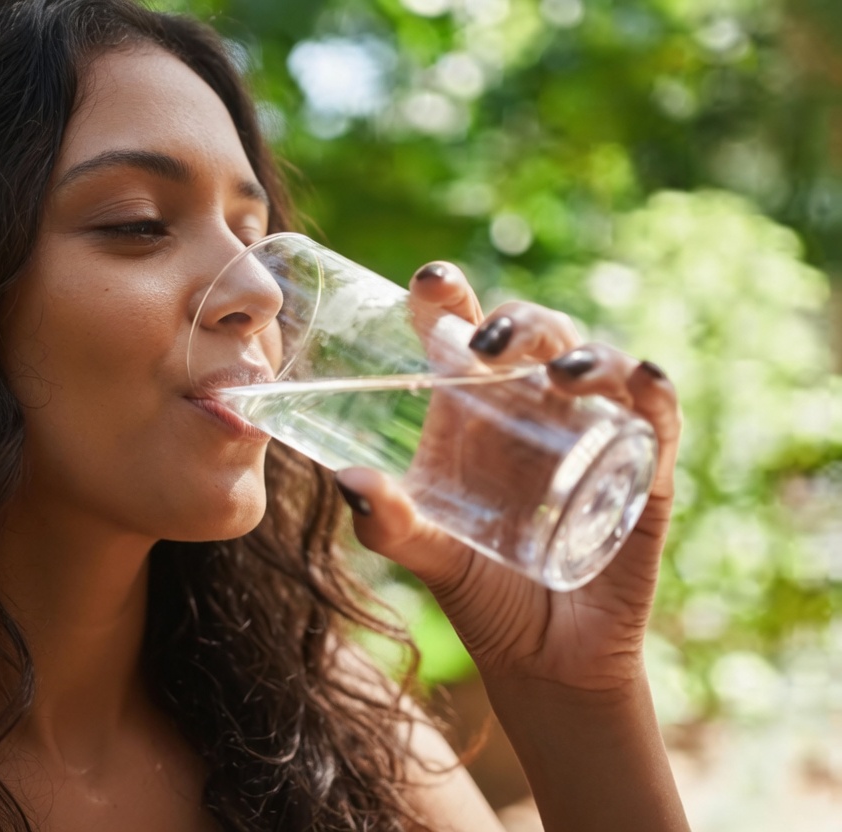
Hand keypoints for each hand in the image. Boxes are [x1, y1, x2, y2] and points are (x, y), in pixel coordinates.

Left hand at [336, 262, 682, 694]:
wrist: (546, 661)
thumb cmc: (481, 594)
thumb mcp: (426, 555)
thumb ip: (387, 524)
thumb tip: (346, 480)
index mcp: (474, 412)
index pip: (464, 335)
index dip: (451, 299)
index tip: (430, 283)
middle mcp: (532, 411)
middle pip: (533, 336)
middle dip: (515, 322)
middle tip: (485, 344)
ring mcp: (591, 434)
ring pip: (597, 363)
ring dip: (582, 353)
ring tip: (555, 374)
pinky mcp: (642, 472)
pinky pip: (656, 416)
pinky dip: (653, 392)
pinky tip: (640, 381)